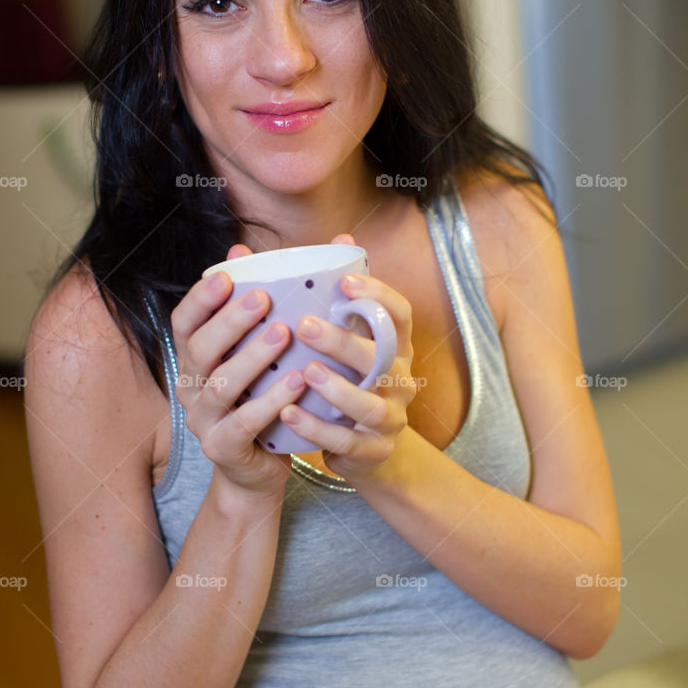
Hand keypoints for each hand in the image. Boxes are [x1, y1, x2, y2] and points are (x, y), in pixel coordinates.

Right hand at [170, 248, 302, 496]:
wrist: (257, 471)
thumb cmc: (260, 401)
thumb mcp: (255, 354)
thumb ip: (250, 306)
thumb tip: (243, 244)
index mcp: (194, 360)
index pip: (183, 322)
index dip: (200, 298)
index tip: (226, 274)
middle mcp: (189, 388)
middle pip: (198, 349)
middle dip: (229, 321)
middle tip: (263, 298)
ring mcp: (202, 421)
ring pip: (219, 385)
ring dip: (251, 357)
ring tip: (284, 334)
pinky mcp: (222, 449)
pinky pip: (243, 423)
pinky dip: (269, 401)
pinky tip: (296, 381)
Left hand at [277, 264, 415, 482]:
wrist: (364, 450)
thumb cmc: (348, 380)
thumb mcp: (349, 341)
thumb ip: (339, 297)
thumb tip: (338, 237)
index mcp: (396, 347)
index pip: (400, 314)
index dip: (378, 295)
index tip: (346, 280)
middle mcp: (400, 379)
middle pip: (383, 357)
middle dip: (344, 340)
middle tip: (303, 324)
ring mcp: (391, 417)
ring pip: (370, 404)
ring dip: (337, 388)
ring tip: (304, 372)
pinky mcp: (373, 450)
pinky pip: (347, 441)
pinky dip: (317, 429)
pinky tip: (288, 413)